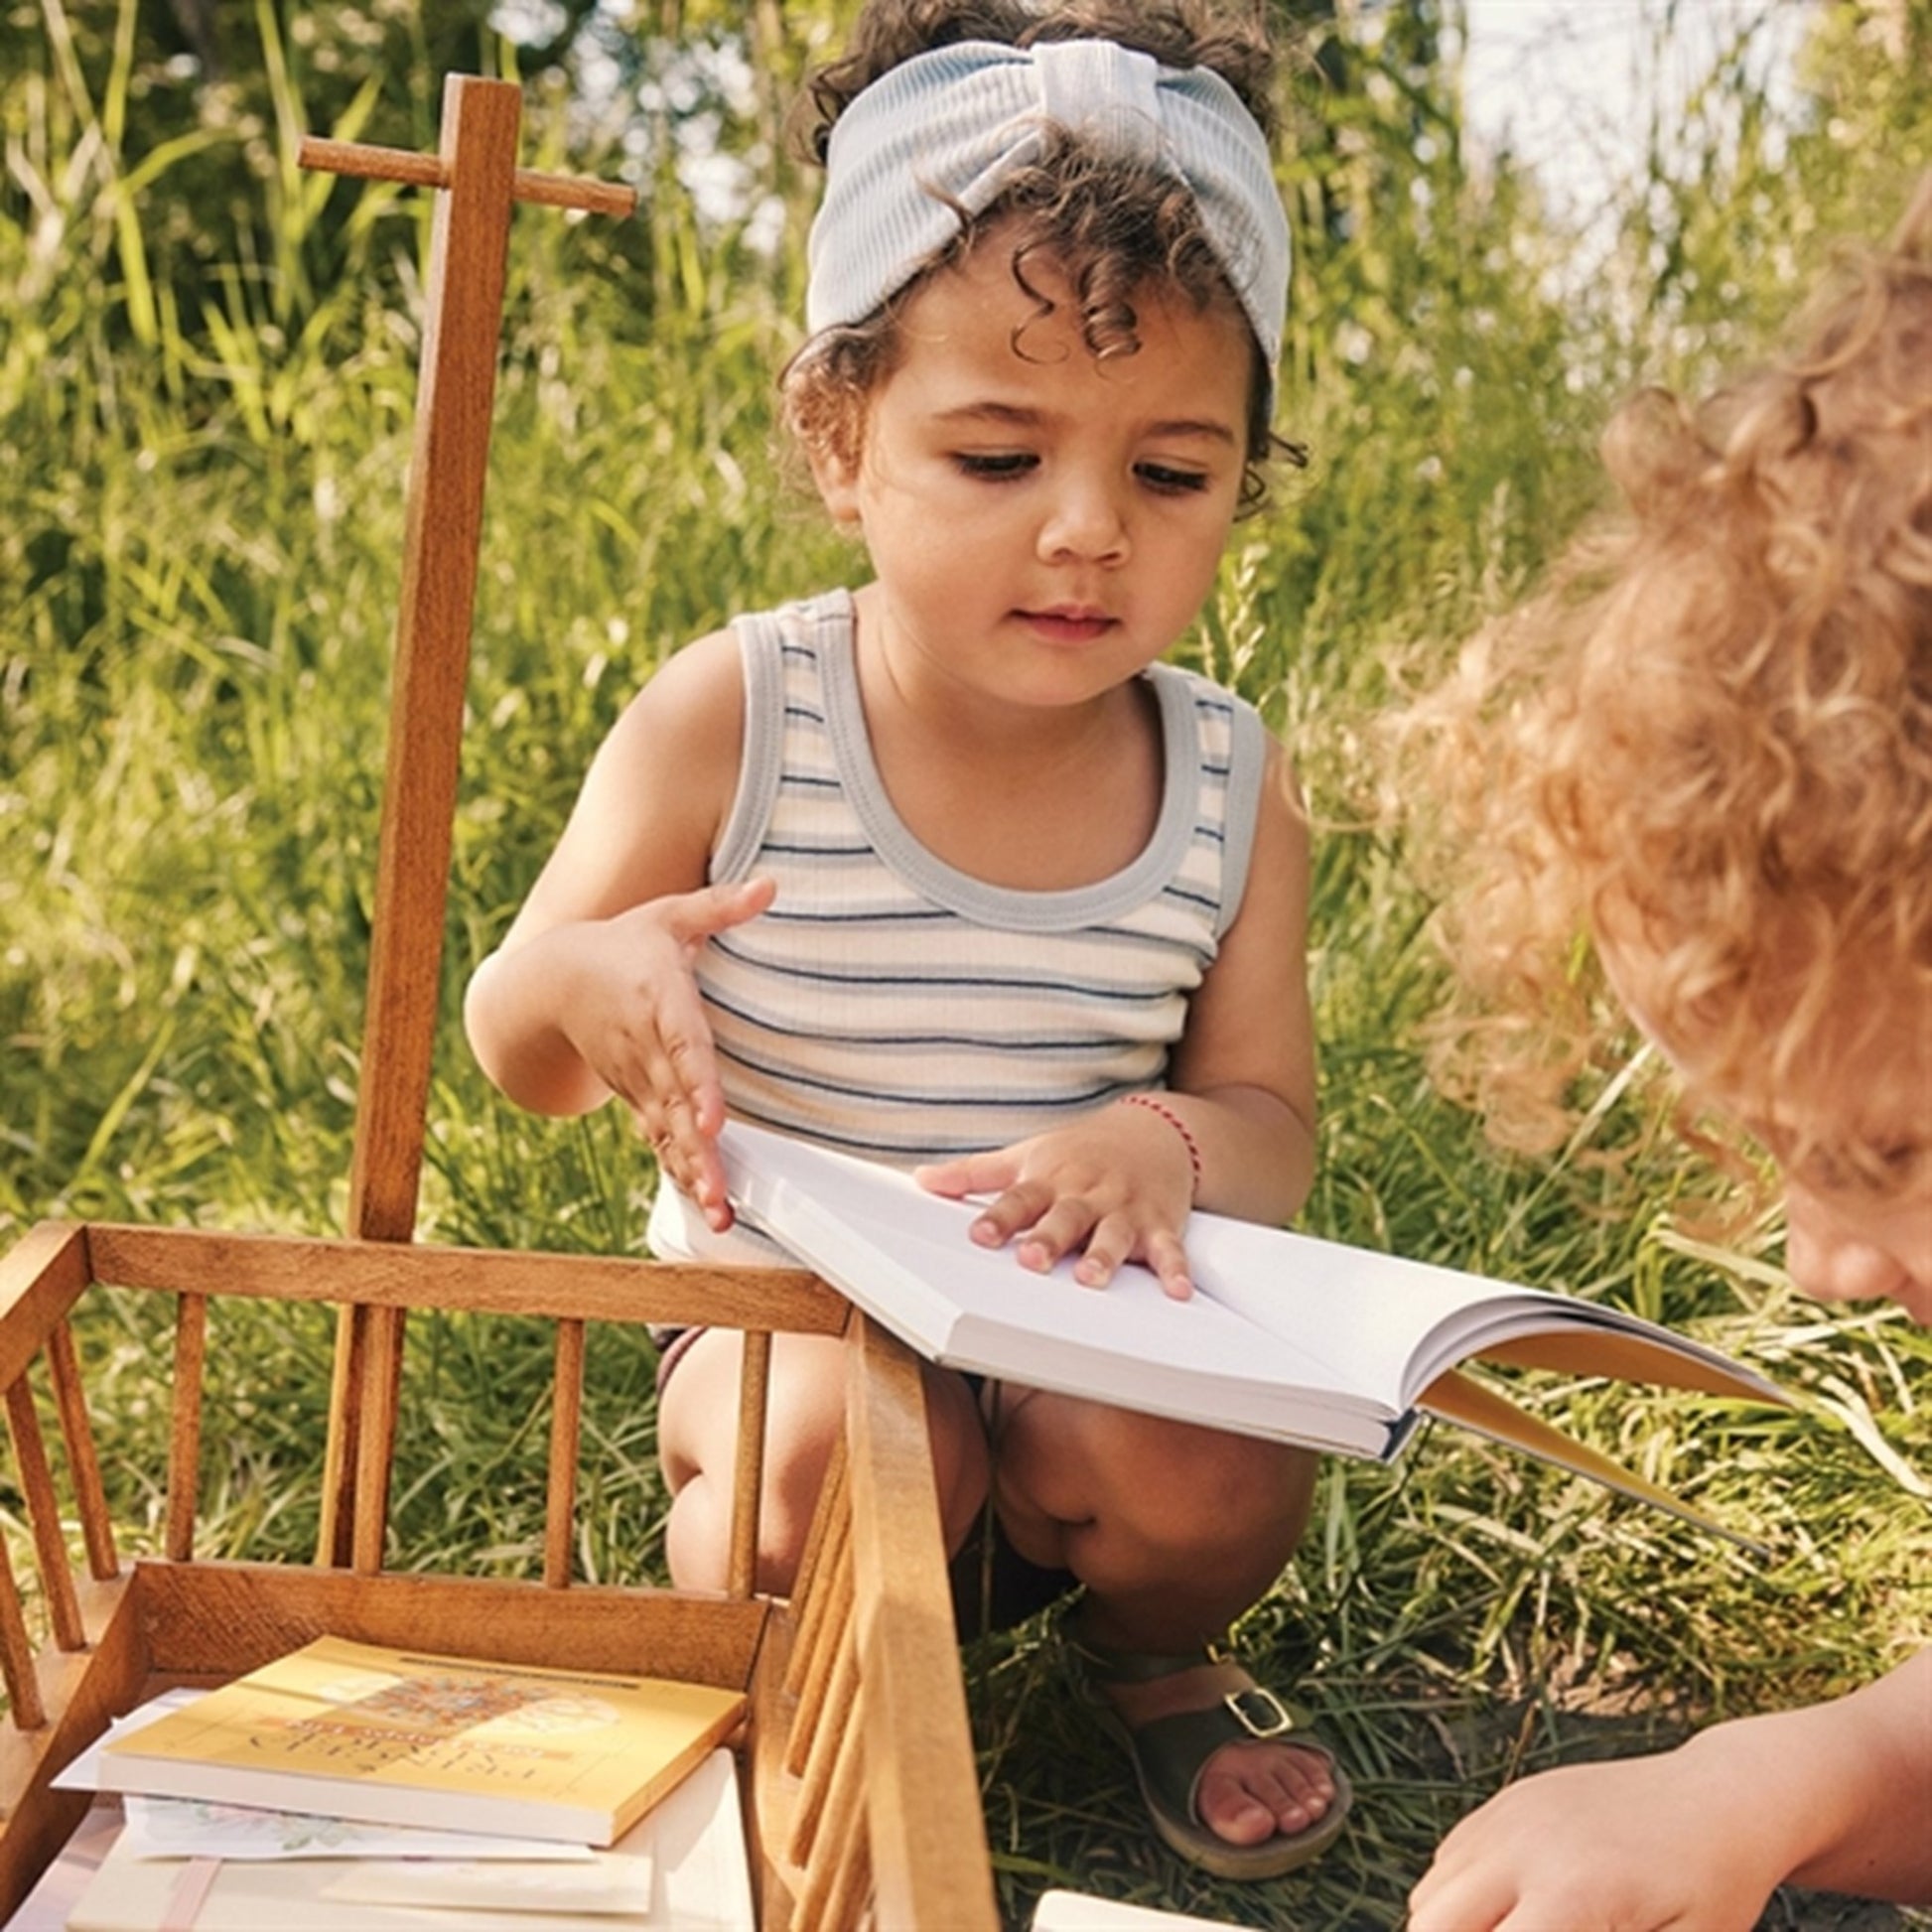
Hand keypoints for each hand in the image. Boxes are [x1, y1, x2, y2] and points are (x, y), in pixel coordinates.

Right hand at [553, 877, 774, 1228]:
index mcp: (658, 1002)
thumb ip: (720, 906)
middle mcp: (645, 1051)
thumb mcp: (668, 915)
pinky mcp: (638, 1099)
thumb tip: (772, 884)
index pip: (682, 1048)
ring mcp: (639, 1081)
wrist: (554, 982)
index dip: (698, 1085)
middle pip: (676, 1107)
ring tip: (721, 1212)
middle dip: (700, 1153)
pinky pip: (662, 1140)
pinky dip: (683, 1173)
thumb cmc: (623, 944)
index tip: (715, 1119)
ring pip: (669, 1133)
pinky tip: (707, 1205)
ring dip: (694, 1174)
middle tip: (723, 1193)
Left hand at [916, 1102, 1196, 1297]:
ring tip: (1091, 1279)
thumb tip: (921, 1179)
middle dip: (1050, 1238)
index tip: (979, 1236)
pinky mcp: (1161, 1222)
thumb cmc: (1080, 1152)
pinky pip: (1169, 1248)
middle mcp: (1087, 1193)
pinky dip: (1175, 1269)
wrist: (1155, 1131)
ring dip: (1104, 1256)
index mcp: (1051, 1179)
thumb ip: (976, 1174)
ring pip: (1113, 1234)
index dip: (999, 1217)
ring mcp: (1125, 1208)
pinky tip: (1176, 1291)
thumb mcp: (1027, 1155)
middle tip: (1032, 1260)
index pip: (1020, 1198)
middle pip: (1065, 1217)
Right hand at [1407, 1741, 1786, 1931]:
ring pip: (1429, 1894)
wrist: (1722, 1796)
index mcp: (1571, 1896)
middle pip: (1431, 1923)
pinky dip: (1455, 1898)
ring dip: (1449, 1930)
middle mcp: (1524, 1846)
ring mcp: (1510, 1814)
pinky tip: (1504, 1917)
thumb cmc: (1713, 1893)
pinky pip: (1448, 1858)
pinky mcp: (1510, 1799)